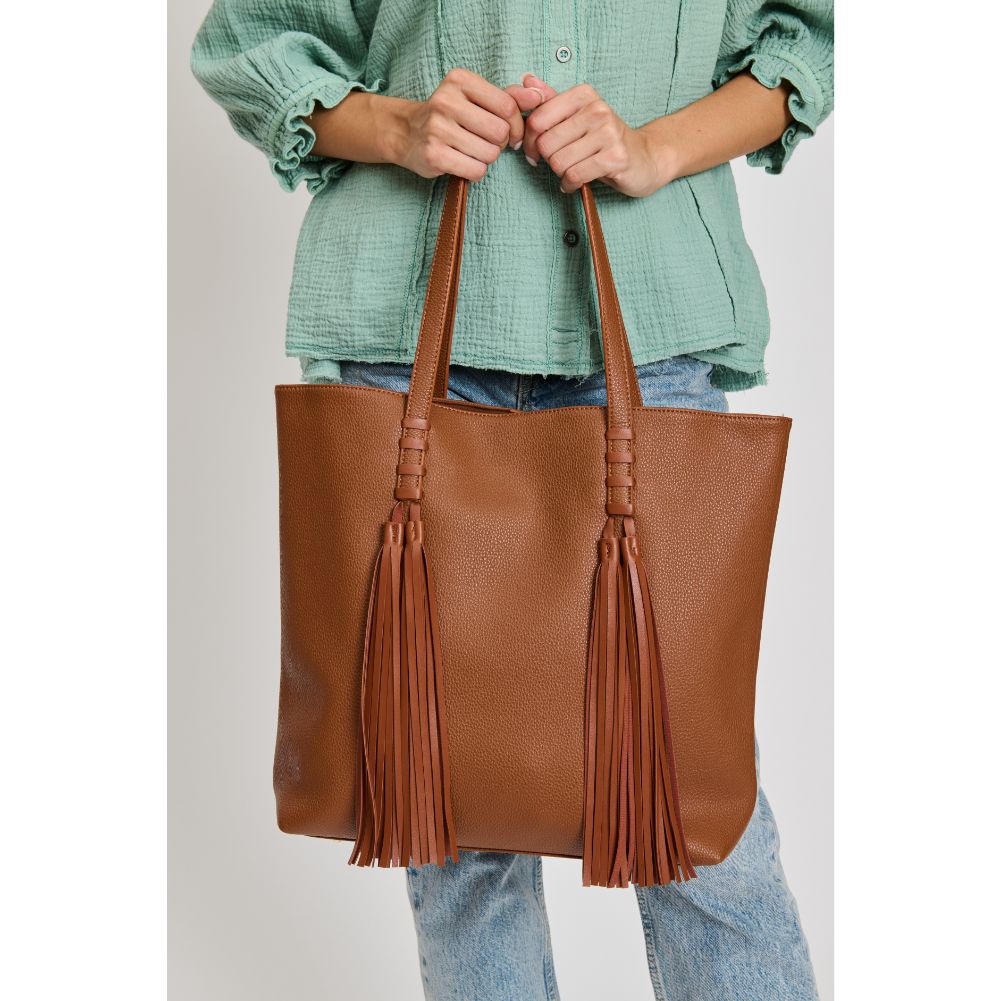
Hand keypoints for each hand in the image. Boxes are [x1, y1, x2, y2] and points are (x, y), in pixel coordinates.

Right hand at [389, 68, 533, 181]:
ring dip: (486, 159)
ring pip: (489, 154)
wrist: (407, 132)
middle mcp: (446, 101)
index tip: (510, 133)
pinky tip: (463, 163)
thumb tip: (539, 96)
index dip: (516, 125)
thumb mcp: (476, 98)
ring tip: (471, 151)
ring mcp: (438, 129)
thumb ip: (509, 97)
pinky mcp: (434, 155)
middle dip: (499, 144)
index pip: (507, 106)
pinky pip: (476, 171)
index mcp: (460, 80)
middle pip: (500, 132)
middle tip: (485, 142)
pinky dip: (475, 172)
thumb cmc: (450, 115)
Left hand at [518, 74, 671, 196]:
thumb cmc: (604, 139)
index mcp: (583, 95)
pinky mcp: (615, 158)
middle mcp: (596, 109)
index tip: (535, 153)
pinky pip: (575, 175)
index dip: (529, 142)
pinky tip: (575, 182)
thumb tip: (526, 79)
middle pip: (546, 144)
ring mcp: (608, 133)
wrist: (644, 157)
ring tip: (571, 171)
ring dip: (561, 173)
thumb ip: (551, 100)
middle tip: (558, 164)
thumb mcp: (577, 115)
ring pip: (559, 162)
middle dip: (547, 161)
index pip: (537, 120)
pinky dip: (570, 184)